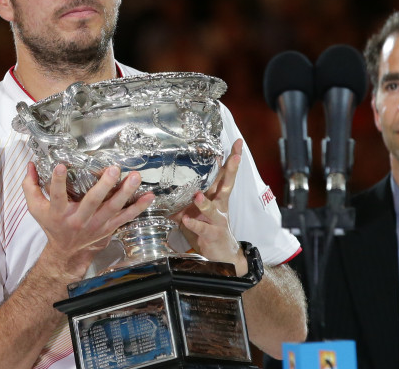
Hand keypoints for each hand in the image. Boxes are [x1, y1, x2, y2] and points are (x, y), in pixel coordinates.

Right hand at [22, 162, 154, 278]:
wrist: (67, 252)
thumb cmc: (52, 225)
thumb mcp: (36, 208)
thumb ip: (30, 186)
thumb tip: (30, 164)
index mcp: (59, 213)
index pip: (57, 196)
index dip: (58, 181)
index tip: (61, 166)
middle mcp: (79, 219)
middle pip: (92, 201)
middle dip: (104, 185)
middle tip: (113, 169)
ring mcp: (97, 224)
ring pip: (113, 208)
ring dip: (126, 192)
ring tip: (135, 177)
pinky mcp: (109, 227)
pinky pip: (127, 217)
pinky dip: (139, 207)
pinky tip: (149, 196)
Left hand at [178, 139, 247, 275]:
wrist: (222, 256)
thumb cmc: (208, 230)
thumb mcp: (195, 212)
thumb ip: (181, 201)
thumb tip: (161, 191)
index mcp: (217, 197)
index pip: (224, 175)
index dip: (231, 159)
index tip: (237, 143)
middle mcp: (220, 205)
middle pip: (227, 185)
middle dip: (231, 170)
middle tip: (235, 158)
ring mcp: (218, 220)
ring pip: (213, 209)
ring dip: (205, 203)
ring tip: (197, 196)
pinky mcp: (212, 234)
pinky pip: (203, 228)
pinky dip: (195, 224)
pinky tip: (186, 219)